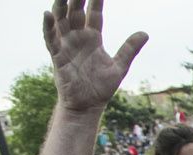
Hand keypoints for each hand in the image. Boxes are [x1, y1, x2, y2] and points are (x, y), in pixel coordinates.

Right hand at [42, 0, 148, 114]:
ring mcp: (66, 45)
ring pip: (61, 21)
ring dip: (60, 7)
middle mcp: (78, 38)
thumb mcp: (119, 67)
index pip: (94, 14)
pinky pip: (51, 39)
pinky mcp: (57, 56)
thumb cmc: (101, 87)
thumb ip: (129, 49)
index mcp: (93, 39)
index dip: (96, 1)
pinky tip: (48, 14)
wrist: (88, 105)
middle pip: (76, 12)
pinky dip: (48, 26)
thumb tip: (145, 33)